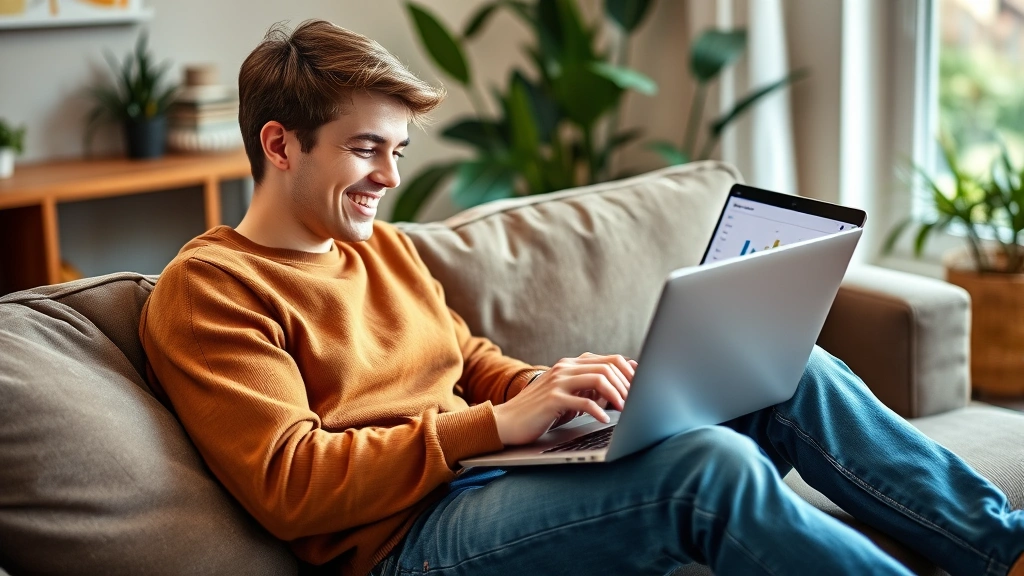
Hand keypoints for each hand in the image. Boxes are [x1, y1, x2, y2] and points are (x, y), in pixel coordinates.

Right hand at [492, 353, 638, 445]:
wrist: (507, 420)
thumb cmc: (541, 411)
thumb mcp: (569, 395)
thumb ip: (590, 388)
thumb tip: (622, 387)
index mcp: (571, 365)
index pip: (610, 360)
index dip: (630, 373)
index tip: (642, 387)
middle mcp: (566, 368)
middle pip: (608, 367)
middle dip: (627, 385)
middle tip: (637, 402)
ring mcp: (558, 382)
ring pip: (599, 379)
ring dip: (617, 395)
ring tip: (624, 410)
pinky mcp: (552, 399)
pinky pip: (582, 402)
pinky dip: (598, 411)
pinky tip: (604, 420)